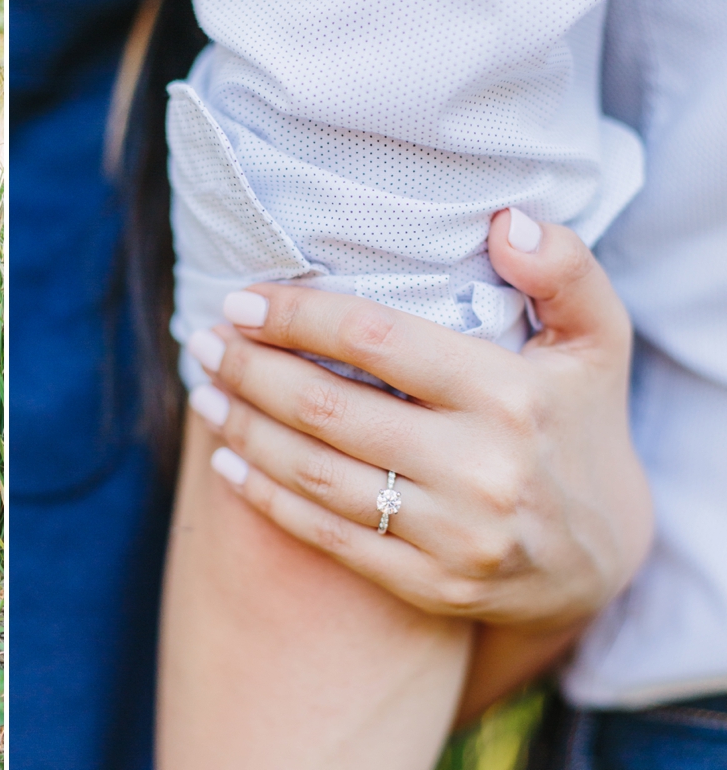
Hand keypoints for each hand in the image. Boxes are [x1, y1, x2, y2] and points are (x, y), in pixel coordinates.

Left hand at [187, 209, 650, 630]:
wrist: (604, 557)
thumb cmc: (578, 422)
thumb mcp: (598, 338)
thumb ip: (564, 269)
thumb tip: (504, 220)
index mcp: (512, 396)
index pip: (375, 340)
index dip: (296, 315)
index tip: (241, 299)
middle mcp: (482, 470)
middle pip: (328, 409)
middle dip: (250, 369)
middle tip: (203, 340)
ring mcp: (456, 537)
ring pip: (314, 473)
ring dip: (243, 429)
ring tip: (204, 391)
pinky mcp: (432, 587)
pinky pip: (326, 537)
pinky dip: (265, 497)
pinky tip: (226, 462)